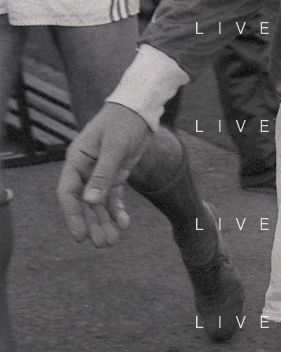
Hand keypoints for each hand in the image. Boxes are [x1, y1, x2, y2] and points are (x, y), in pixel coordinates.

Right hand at [57, 103, 151, 246]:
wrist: (140, 108)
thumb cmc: (123, 121)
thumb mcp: (114, 146)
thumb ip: (103, 173)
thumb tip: (90, 201)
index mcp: (77, 160)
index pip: (68, 193)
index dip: (72, 216)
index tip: (80, 236)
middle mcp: (86, 169)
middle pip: (84, 203)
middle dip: (92, 224)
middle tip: (102, 244)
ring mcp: (100, 173)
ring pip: (98, 204)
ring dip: (104, 222)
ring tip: (112, 241)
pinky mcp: (116, 174)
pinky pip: (113, 197)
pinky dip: (117, 210)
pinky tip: (124, 223)